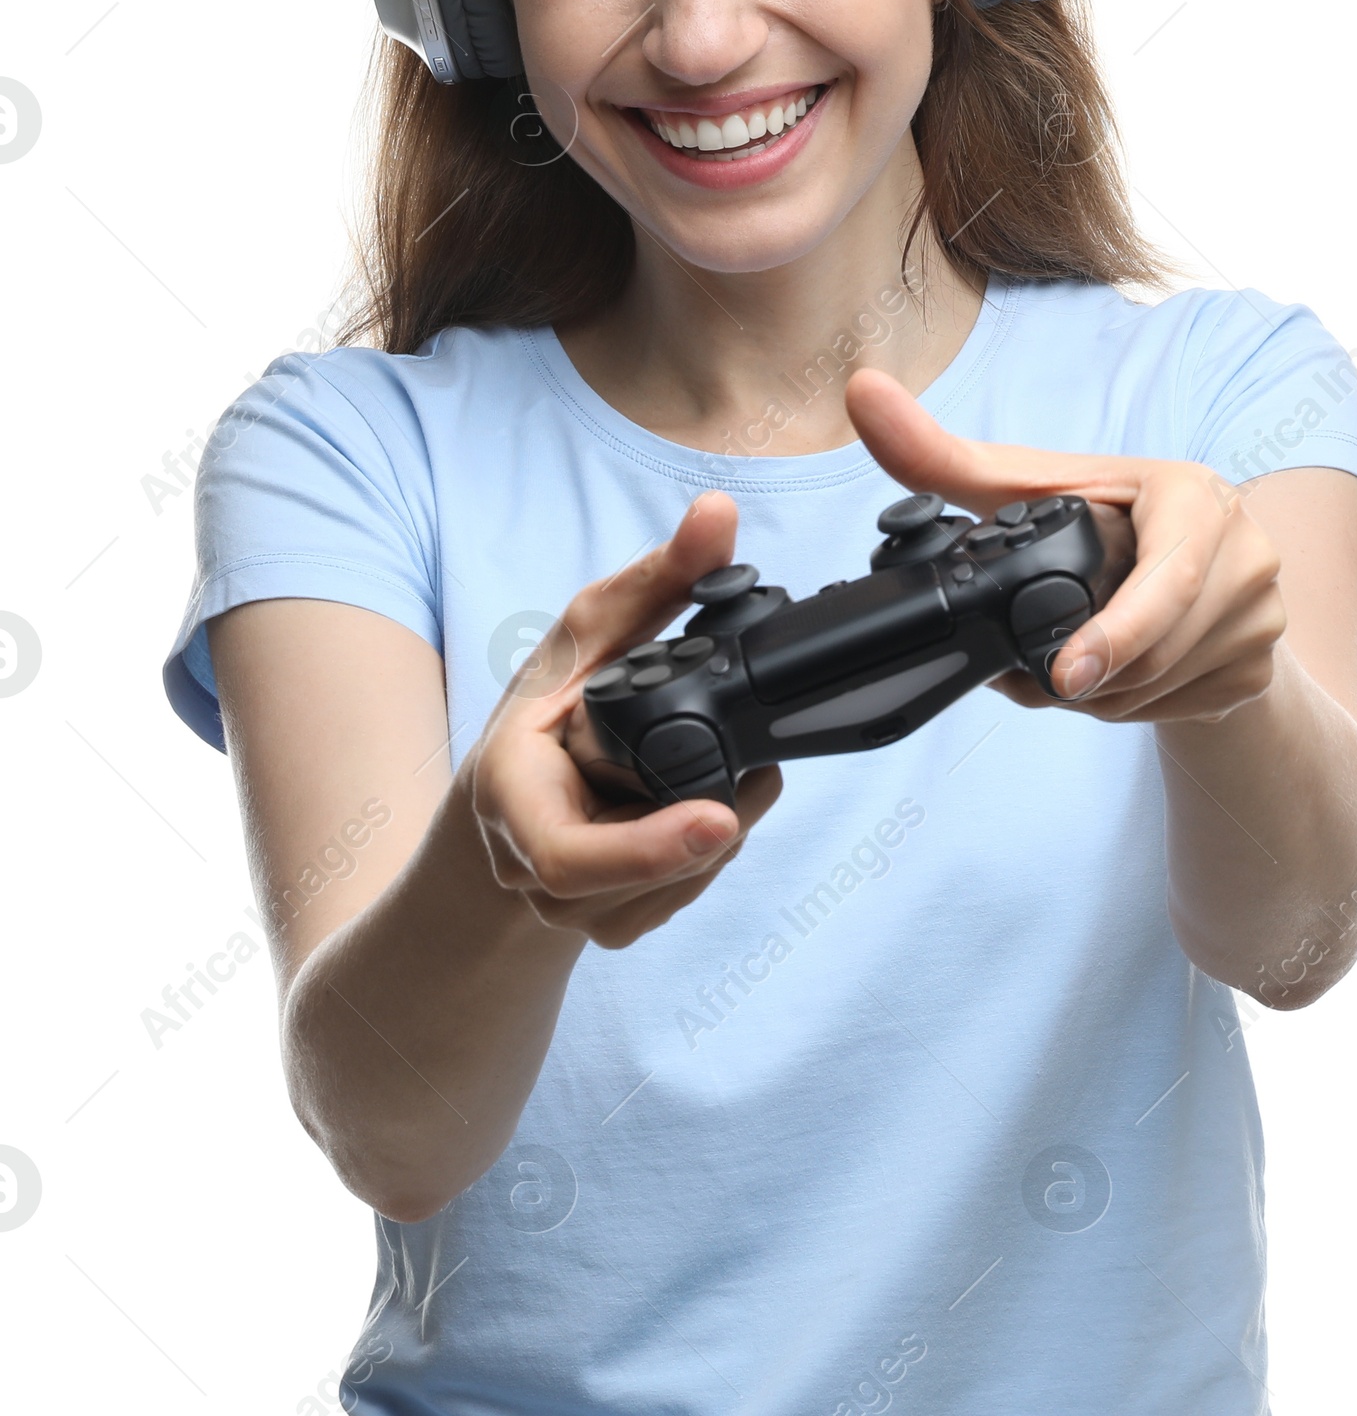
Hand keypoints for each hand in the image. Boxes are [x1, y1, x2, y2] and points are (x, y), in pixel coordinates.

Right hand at [463, 492, 780, 947]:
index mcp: (514, 803)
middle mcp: (538, 874)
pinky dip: (712, 851)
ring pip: (680, 885)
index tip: (718, 819)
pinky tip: (711, 808)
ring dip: (725, 832)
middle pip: (651, 869)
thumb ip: (653, 579)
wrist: (510, 808)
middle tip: (760, 767)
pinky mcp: (613, 927)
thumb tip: (717, 516)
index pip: (574, 856)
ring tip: (740, 774)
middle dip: (718, 819)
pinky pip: (683, 897)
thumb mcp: (584, 638)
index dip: (651, 847)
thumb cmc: (540, 721)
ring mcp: (576, 913)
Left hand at [845, 369, 1285, 723]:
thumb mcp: (1034, 488)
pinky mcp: (1263, 670)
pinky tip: (1114, 680)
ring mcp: (1264, 617)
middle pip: (1156, 651)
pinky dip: (1132, 709)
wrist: (1197, 574)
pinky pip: (1182, 711)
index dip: (1115, 633)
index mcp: (1197, 494)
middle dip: (1082, 677)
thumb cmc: (1105, 522)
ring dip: (1101, 698)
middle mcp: (1248, 551)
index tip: (1063, 676)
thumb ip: (941, 454)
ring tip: (1072, 667)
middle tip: (1038, 674)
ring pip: (1163, 689)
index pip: (1169, 578)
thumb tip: (861, 392)